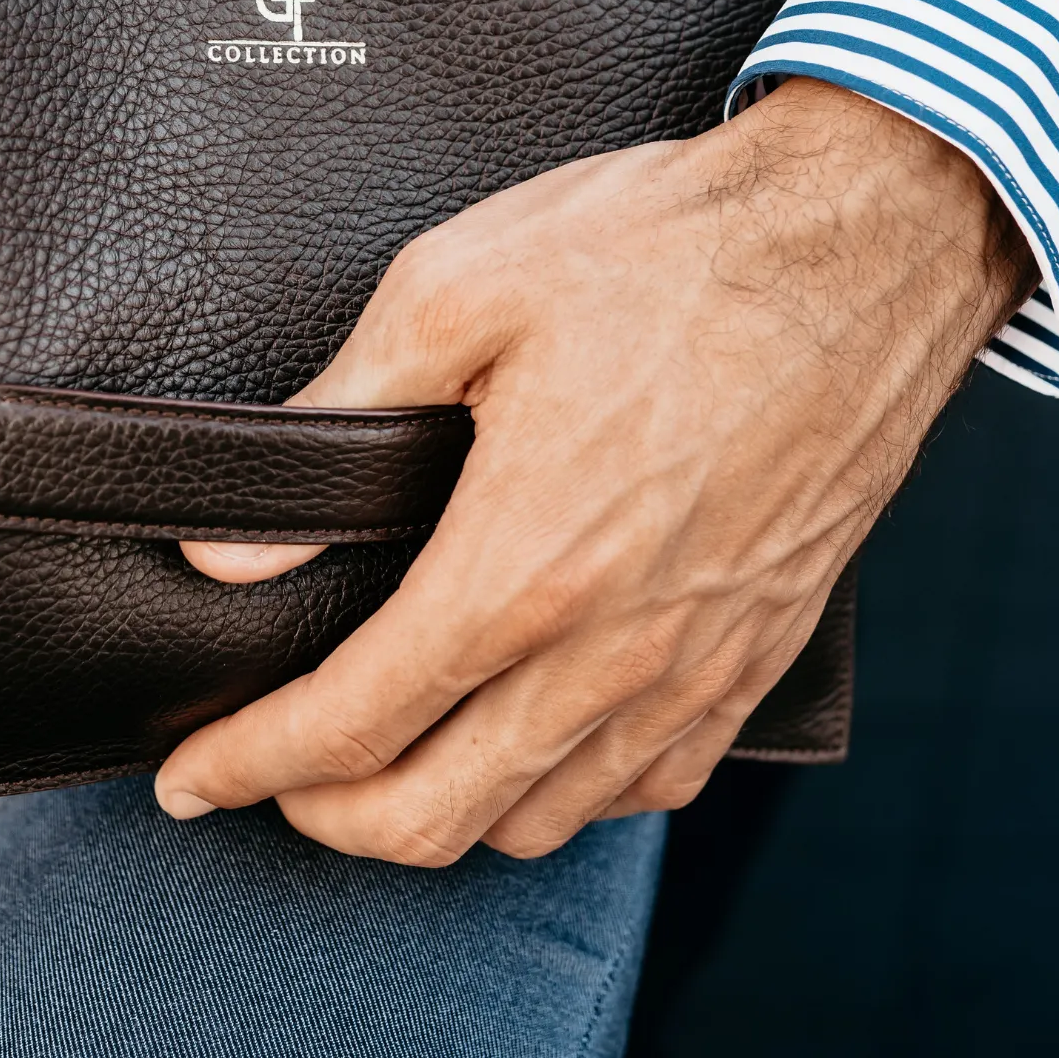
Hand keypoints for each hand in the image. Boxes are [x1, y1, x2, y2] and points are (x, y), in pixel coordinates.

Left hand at [159, 78, 1035, 863]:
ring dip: (440, 817)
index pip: (353, 722)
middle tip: (267, 782)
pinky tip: (533, 752)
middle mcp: (614, 646)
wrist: (866, 239)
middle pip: (437, 812)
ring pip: (544, 816)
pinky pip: (652, 784)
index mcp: (524, 562)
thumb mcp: (461, 287)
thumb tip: (234, 546)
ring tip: (383, 768)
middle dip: (326, 818)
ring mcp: (698, 662)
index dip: (252, 765)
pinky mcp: (759, 648)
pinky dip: (567, 798)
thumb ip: (338, 413)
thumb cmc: (668, 249)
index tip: (192, 776)